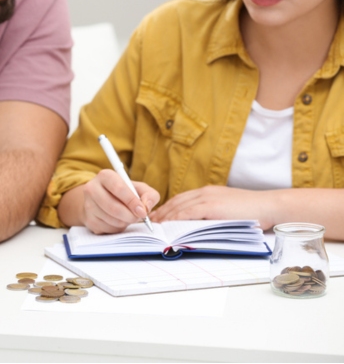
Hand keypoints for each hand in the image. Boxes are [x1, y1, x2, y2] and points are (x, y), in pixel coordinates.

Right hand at [80, 169, 159, 233]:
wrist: (103, 201)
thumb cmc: (125, 194)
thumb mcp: (139, 189)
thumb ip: (149, 195)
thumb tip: (146, 207)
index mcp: (105, 176)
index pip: (119, 189)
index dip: (132, 201)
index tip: (143, 211)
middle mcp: (92, 188)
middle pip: (113, 207)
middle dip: (130, 215)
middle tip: (138, 217)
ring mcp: (88, 205)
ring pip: (111, 219)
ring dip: (125, 222)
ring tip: (128, 216)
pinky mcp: (88, 219)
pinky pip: (107, 229)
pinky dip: (118, 228)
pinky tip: (118, 221)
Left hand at [150, 185, 273, 228]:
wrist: (269, 206)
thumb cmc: (252, 212)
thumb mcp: (226, 210)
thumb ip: (211, 215)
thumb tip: (196, 227)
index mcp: (207, 193)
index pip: (180, 200)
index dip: (167, 209)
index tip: (157, 218)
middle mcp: (204, 192)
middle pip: (176, 202)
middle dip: (161, 213)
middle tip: (150, 223)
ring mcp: (207, 197)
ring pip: (179, 207)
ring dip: (165, 218)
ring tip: (155, 228)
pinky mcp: (212, 205)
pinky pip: (188, 212)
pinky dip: (176, 219)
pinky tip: (169, 226)